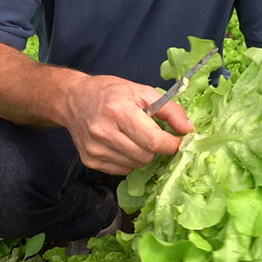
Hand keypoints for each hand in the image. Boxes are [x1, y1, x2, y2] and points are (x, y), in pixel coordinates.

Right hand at [63, 74, 194, 174]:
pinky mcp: (90, 160)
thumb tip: (188, 130)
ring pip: (136, 165)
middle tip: (149, 133)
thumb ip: (169, 110)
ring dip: (142, 154)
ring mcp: (95, 149)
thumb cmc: (109, 92)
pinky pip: (122, 169)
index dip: (172, 144)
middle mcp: (103, 132)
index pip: (153, 141)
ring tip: (133, 136)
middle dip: (154, 147)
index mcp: (119, 111)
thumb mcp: (142, 91)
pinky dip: (128, 159)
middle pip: (146, 156)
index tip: (178, 141)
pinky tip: (121, 144)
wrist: (73, 99)